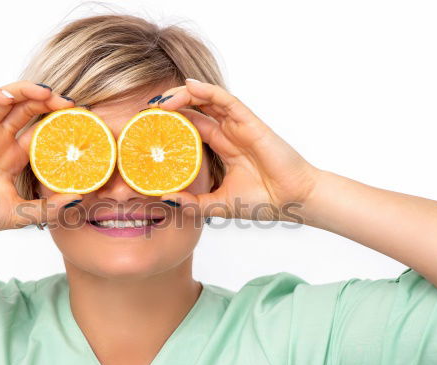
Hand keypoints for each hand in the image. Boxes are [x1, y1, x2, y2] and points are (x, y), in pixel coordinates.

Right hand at [0, 81, 80, 237]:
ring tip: (45, 94)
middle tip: (68, 104)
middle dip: (48, 100)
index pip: (41, 127)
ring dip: (25, 89)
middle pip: (27, 107)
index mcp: (15, 156)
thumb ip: (50, 207)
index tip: (78, 120)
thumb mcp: (24, 214)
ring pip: (6, 97)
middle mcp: (1, 139)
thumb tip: (79, 197)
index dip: (57, 120)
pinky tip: (7, 97)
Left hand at [152, 78, 321, 223]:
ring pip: (205, 100)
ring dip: (182, 96)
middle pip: (193, 111)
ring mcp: (237, 125)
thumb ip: (192, 202)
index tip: (144, 128)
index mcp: (220, 148)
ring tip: (159, 100)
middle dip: (168, 108)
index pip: (188, 128)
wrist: (292, 200)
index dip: (167, 125)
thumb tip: (164, 197)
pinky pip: (225, 99)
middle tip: (145, 112)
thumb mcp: (217, 205)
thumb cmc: (262, 201)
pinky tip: (188, 87)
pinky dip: (206, 90)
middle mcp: (227, 132)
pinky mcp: (249, 121)